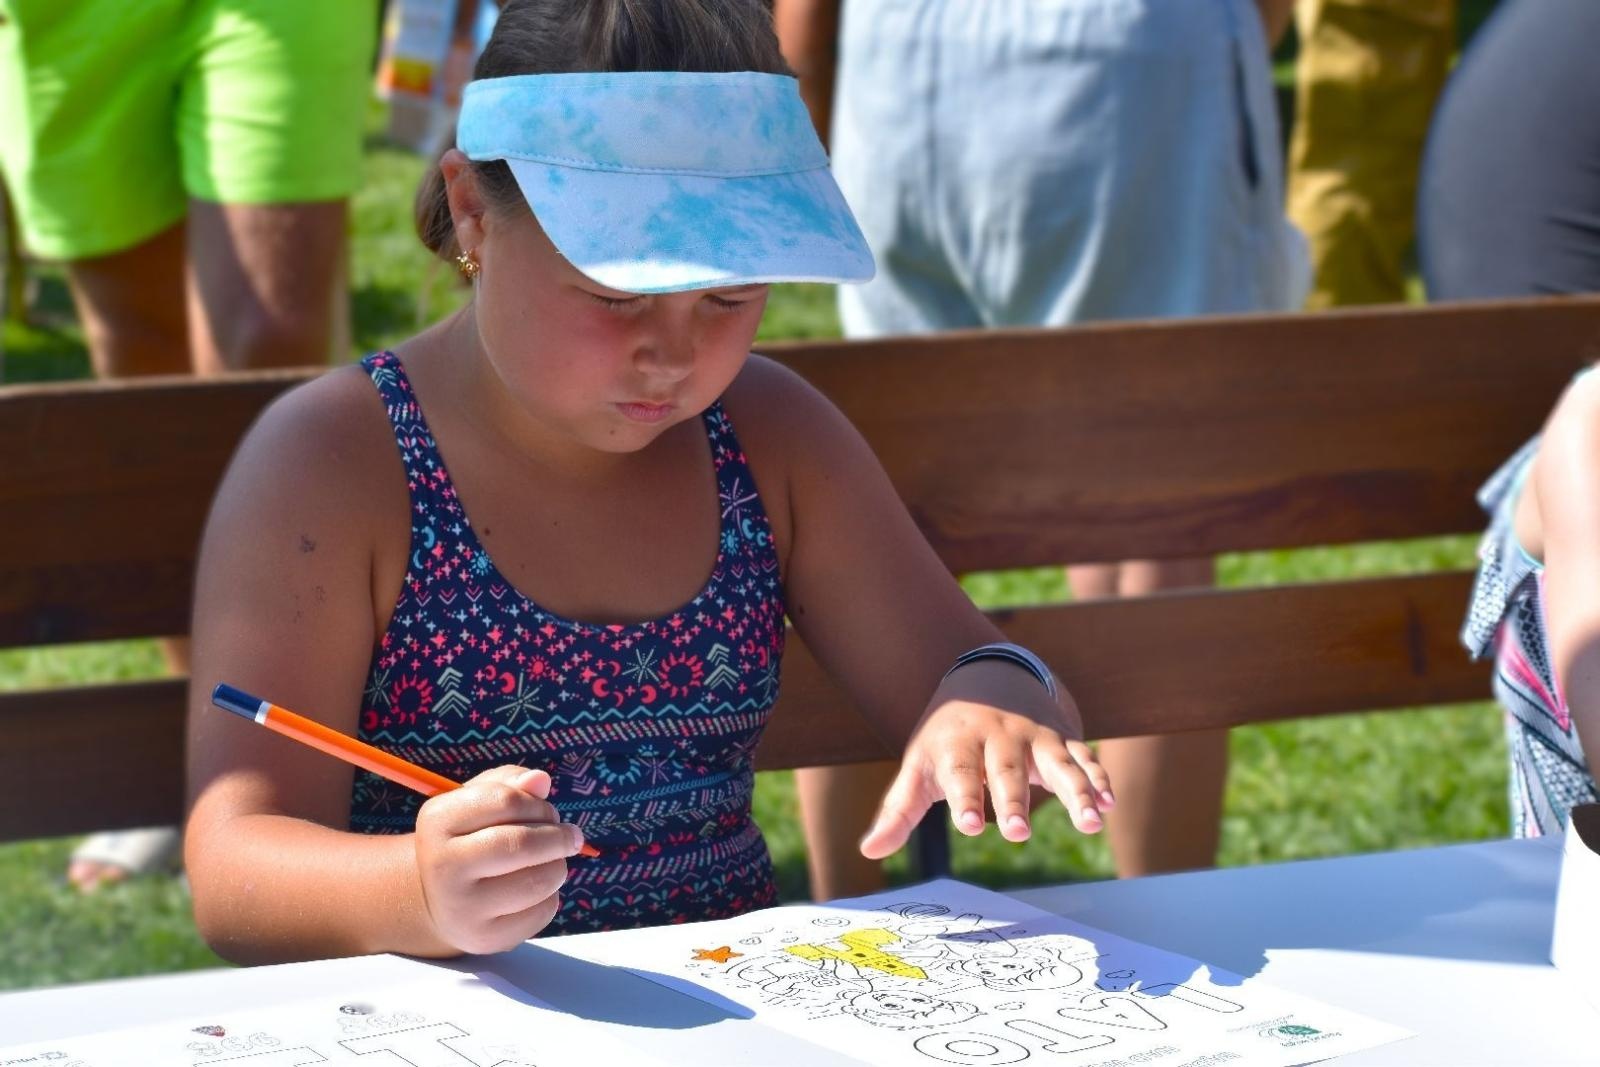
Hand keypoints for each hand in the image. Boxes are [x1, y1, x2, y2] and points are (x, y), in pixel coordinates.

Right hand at [413, 765, 584, 953]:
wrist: (438, 900)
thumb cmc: (468, 839)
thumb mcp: (477, 802)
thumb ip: (509, 783)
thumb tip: (541, 780)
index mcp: (437, 821)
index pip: (505, 800)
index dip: (538, 804)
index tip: (548, 813)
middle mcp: (443, 865)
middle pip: (522, 844)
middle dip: (559, 836)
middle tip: (570, 836)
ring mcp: (463, 908)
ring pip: (539, 879)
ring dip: (558, 865)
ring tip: (548, 861)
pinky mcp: (487, 939)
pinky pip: (544, 910)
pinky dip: (550, 895)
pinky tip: (533, 890)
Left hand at [858, 660, 1111, 858]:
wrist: (986, 676)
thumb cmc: (947, 738)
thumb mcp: (919, 765)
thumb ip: (898, 810)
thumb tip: (868, 851)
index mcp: (959, 745)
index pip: (960, 773)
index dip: (965, 799)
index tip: (971, 826)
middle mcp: (999, 737)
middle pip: (1007, 770)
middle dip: (1013, 800)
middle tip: (1018, 833)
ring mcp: (1035, 737)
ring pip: (1057, 763)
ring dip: (1076, 792)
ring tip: (1090, 822)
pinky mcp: (1062, 739)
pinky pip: (1084, 757)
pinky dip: (1099, 779)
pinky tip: (1109, 805)